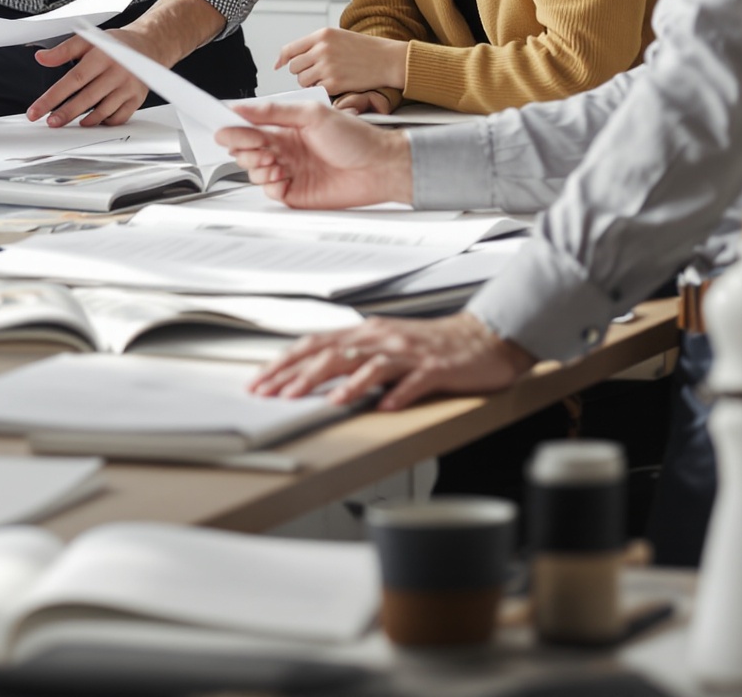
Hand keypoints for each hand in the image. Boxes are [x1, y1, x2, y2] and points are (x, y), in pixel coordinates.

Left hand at [26, 0, 225, 128]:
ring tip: (69, 122)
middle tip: (50, 122)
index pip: (73, 80)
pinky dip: (104, 122)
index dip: (53, 97)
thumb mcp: (87, 40)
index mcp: (102, 56)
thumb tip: (41, 58)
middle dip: (66, 113)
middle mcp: (117, 72)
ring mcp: (129, 87)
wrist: (146, 47)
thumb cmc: (114, 45)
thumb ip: (63, 50)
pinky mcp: (137, 99)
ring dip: (84, 120)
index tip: (37, 110)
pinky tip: (92, 121)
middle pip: (87, 98)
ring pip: (103, 111)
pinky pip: (118, 117)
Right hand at [213, 93, 413, 208]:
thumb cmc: (356, 138)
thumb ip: (274, 112)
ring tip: (274, 162)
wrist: (380, 167)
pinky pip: (269, 191)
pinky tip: (282, 177)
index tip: (221, 128)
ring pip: (254, 171)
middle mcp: (285, 149)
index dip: (233, 128)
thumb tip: (243, 108)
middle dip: (244, 148)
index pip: (249, 126)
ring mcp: (289, 170)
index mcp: (286, 127)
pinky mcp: (295, 193)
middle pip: (246, 149)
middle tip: (258, 147)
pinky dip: (269, 185)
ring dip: (257, 166)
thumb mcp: (313, 114)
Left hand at [249, 311, 532, 410]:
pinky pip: (413, 381)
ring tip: (324, 401)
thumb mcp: (384, 347)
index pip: (314, 345)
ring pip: (369, 364)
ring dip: (344, 383)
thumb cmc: (431, 346)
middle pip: (333, 353)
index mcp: (366, 334)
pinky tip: (383, 406)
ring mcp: (409, 352)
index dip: (284, 363)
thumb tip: (311, 375)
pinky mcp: (436, 368)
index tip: (259, 382)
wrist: (482, 339)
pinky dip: (397, 393)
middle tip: (275, 394)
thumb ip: (352, 358)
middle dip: (300, 374)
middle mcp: (382, 338)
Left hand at [276, 26, 409, 99]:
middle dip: (302, 72)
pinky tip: (334, 84)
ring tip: (326, 78)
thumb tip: (292, 57)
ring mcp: (327, 66)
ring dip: (310, 83)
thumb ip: (316, 44)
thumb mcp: (338, 36)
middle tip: (316, 72)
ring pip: (302, 80)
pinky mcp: (334, 83)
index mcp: (322, 35)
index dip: (282, 59)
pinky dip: (322, 90)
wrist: (387, 60)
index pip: (290, 48)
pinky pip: (316, 90)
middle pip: (294, 67)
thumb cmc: (365, 49)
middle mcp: (322, 49)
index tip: (279, 65)